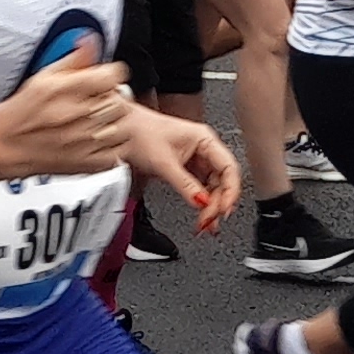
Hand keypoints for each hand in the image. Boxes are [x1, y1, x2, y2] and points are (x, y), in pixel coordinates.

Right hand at [0, 54, 136, 175]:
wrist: (7, 143)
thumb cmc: (24, 110)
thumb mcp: (45, 75)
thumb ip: (74, 58)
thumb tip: (91, 40)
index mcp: (69, 90)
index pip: (113, 76)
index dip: (110, 74)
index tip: (104, 78)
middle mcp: (78, 115)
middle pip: (120, 100)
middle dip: (112, 97)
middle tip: (99, 100)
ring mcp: (85, 141)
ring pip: (123, 126)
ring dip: (114, 121)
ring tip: (99, 120)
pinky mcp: (88, 163)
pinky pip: (119, 151)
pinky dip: (114, 144)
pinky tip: (99, 138)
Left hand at [126, 108, 242, 231]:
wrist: (123, 128)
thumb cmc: (141, 133)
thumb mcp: (164, 163)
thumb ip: (185, 184)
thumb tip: (201, 203)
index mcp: (204, 139)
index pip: (229, 168)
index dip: (231, 191)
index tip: (224, 209)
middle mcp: (204, 148)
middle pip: (223, 181)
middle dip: (219, 203)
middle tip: (210, 221)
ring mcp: (196, 158)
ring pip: (213, 186)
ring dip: (211, 206)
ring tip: (206, 224)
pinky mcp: (187, 168)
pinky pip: (201, 188)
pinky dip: (201, 202)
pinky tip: (201, 214)